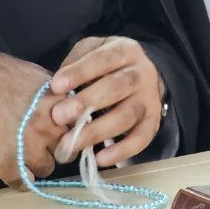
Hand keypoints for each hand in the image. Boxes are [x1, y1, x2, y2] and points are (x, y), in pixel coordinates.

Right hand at [0, 50, 67, 187]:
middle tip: (44, 142)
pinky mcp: (6, 163)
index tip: (65, 131)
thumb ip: (55, 94)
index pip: (81, 125)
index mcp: (57, 102)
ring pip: (47, 167)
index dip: (71, 128)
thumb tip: (69, 106)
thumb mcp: (33, 75)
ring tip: (25, 153)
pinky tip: (14, 167)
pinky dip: (20, 178)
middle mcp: (48, 125)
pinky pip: (23, 183)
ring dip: (38, 162)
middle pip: (67, 147)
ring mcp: (28, 146)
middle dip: (57, 145)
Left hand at [47, 36, 165, 165]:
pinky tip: (100, 158)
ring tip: (70, 143)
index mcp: (125, 51)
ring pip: (126, 116)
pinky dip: (122, 151)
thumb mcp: (93, 50)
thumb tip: (58, 86)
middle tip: (59, 115)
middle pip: (117, 87)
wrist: (142, 74)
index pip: (104, 58)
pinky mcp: (153, 122)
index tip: (56, 85)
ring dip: (97, 131)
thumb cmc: (108, 64)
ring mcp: (149, 99)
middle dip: (87, 102)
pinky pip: (141, 139)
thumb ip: (75, 61)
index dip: (80, 72)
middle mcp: (142, 74)